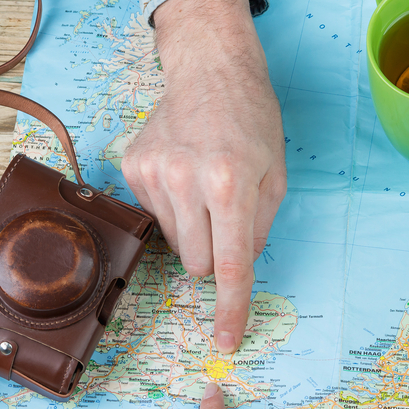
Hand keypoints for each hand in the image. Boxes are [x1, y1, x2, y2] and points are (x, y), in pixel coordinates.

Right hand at [122, 0, 286, 353]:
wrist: (210, 68)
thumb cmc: (253, 120)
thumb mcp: (277, 176)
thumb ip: (261, 230)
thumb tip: (237, 269)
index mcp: (231, 184)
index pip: (230, 266)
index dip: (230, 309)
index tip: (227, 340)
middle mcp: (186, 181)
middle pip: (196, 264)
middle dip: (214, 256)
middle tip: (227, 218)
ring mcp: (153, 174)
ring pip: (173, 244)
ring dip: (193, 230)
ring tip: (204, 186)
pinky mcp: (132, 168)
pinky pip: (154, 217)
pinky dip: (173, 208)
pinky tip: (183, 173)